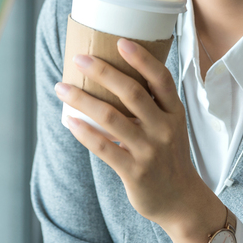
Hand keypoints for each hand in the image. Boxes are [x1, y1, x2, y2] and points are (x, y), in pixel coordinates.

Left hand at [55, 38, 225, 242]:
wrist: (180, 200)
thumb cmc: (168, 156)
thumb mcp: (170, 126)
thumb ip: (151, 104)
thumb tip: (112, 74)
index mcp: (174, 113)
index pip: (161, 79)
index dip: (142, 58)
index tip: (120, 41)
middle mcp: (164, 129)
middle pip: (132, 93)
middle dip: (103, 72)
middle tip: (79, 58)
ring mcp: (150, 151)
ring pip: (112, 118)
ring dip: (83, 99)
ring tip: (62, 88)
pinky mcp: (135, 172)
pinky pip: (104, 148)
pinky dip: (84, 132)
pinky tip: (69, 119)